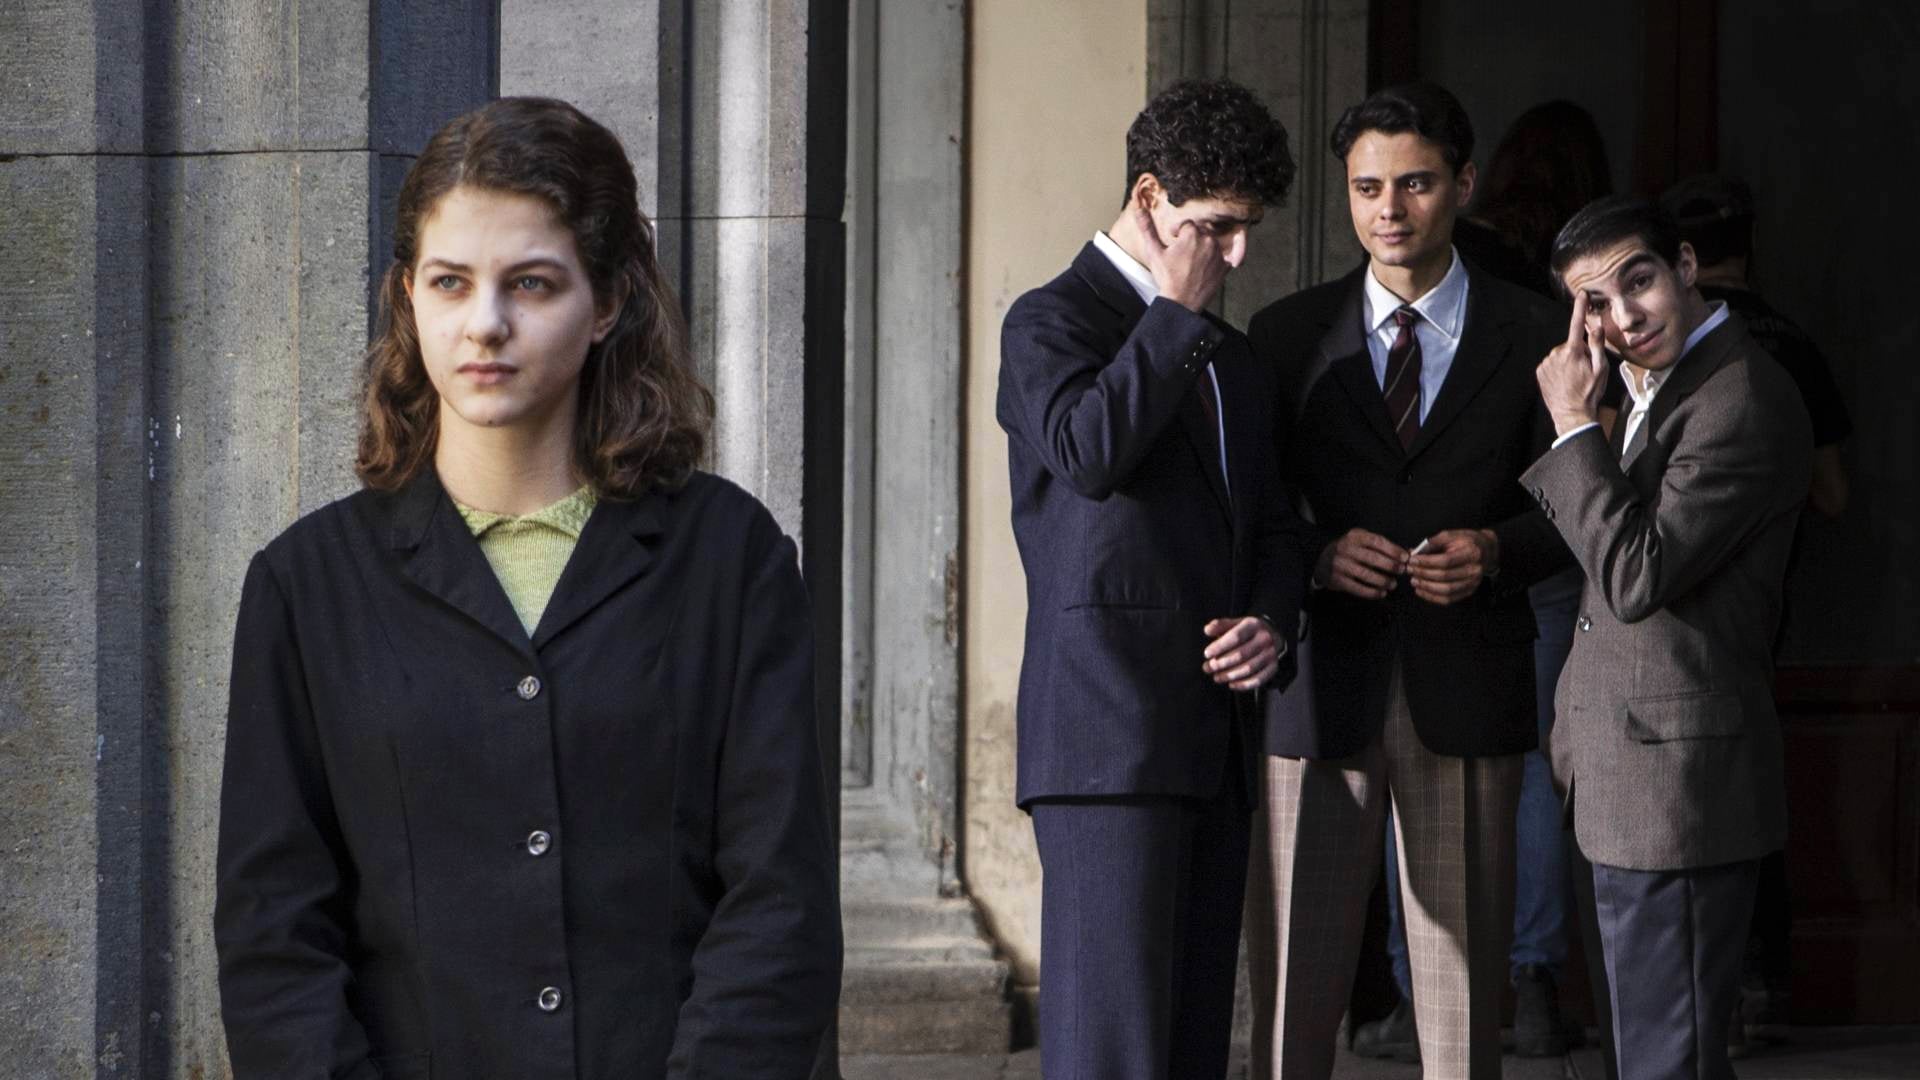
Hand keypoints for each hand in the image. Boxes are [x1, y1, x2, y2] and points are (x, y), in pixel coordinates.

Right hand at [1133, 206, 1229, 311]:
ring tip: (1192, 261)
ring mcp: (1218, 254)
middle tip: (1182, 252)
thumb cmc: (1167, 278)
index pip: (1188, 225)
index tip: (1174, 240)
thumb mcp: (1154, 252)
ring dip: (1204, 247)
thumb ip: (1147, 229)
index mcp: (1192, 235)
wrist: (1181, 302)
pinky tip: (1214, 261)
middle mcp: (1208, 241)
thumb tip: (1139, 210)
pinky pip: (1230, 256)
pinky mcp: (1225, 267)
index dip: (1179, 232)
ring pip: (1212, 243)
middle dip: (1192, 239)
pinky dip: (1222, 257)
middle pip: (1201, 232)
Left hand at [1202, 616, 1280, 690]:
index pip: (1235, 637)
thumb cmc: (1247, 631)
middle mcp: (1264, 639)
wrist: (1272, 635)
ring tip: (1216, 677)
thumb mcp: (1235, 623)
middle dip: (1221, 663)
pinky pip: (1259, 679)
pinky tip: (1231, 684)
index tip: (1206, 654)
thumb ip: (1220, 626)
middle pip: (1241, 655)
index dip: (1219, 646)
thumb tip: (1208, 630)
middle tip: (1208, 668)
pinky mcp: (1274, 667)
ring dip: (1230, 675)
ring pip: (1248, 669)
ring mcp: (1270, 654)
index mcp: (1253, 625)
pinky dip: (1244, 685)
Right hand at [1314, 529, 1409, 599]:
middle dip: (1390, 565)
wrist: (1322, 560)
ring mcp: (1340, 565)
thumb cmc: (1348, 550)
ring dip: (1382, 581)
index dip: (1392, 550)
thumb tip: (1406, 552)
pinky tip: (1381, 593)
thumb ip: (1381, 545)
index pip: (1376, 541)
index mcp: (1354, 537)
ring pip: (1366, 575)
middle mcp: (1345, 549)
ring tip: (1392, 584)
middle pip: (1372, 558)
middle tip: (1401, 571)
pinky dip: (1372, 592)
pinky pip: (1357, 588)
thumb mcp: (1361, 540)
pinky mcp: (1337, 580)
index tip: (1405, 557)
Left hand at [1407, 528, 1498, 604]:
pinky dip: (1432, 597)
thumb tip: (1413, 552)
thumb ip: (1432, 543)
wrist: (1486, 550)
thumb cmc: (1466, 541)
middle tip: (1409, 570)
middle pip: (1445, 576)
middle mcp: (1474, 570)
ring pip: (1446, 590)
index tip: (1412, 560)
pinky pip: (1448, 599)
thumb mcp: (1450, 535)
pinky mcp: (1469, 591)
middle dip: (1423, 574)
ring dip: (1426, 587)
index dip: (1426, 562)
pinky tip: (1420, 591)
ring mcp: (1473, 583)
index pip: (1445, 561)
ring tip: (1413, 580)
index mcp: (1471, 553)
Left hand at [1536, 290, 1608, 435]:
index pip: (1577, 324)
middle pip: (1571, 344)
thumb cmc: (1590, 392)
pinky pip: (1551, 363)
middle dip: (1578, 352)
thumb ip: (1598, 346)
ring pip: (1561, 354)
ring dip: (1567, 361)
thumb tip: (1596, 327)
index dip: (1580, 308)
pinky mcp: (1540, 371)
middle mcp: (1557, 354)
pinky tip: (1563, 380)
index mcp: (1573, 352)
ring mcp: (1546, 363)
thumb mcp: (1601, 369)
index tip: (1581, 294)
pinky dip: (1558, 368)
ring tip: (1573, 378)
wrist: (1571, 413)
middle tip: (1584, 370)